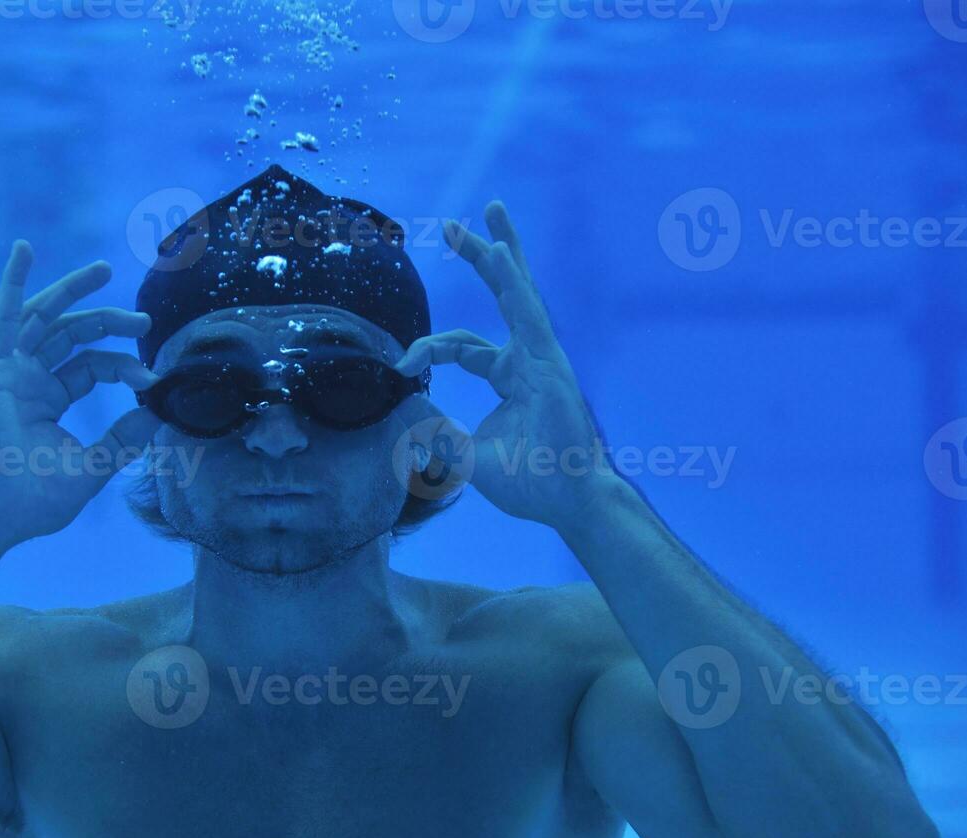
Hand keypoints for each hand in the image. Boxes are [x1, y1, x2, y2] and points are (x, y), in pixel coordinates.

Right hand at [0, 241, 160, 546]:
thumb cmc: (34, 500)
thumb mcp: (93, 466)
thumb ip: (123, 439)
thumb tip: (157, 413)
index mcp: (47, 399)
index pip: (92, 366)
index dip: (123, 367)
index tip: (151, 378)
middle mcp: (27, 379)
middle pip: (73, 334)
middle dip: (110, 322)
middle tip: (144, 322)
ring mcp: (8, 371)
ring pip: (44, 317)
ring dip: (72, 290)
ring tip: (104, 268)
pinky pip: (1, 318)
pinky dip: (11, 282)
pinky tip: (23, 249)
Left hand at [394, 203, 619, 529]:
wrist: (567, 499)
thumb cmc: (529, 481)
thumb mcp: (467, 456)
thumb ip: (438, 434)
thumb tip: (404, 421)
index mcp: (509, 375)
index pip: (462, 345)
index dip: (429, 348)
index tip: (399, 366)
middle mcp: (526, 358)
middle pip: (501, 296)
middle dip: (481, 257)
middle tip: (454, 226)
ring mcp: (542, 356)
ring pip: (519, 291)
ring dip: (501, 251)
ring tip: (490, 210)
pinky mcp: (550, 363)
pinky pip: (528, 313)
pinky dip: (512, 281)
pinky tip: (498, 252)